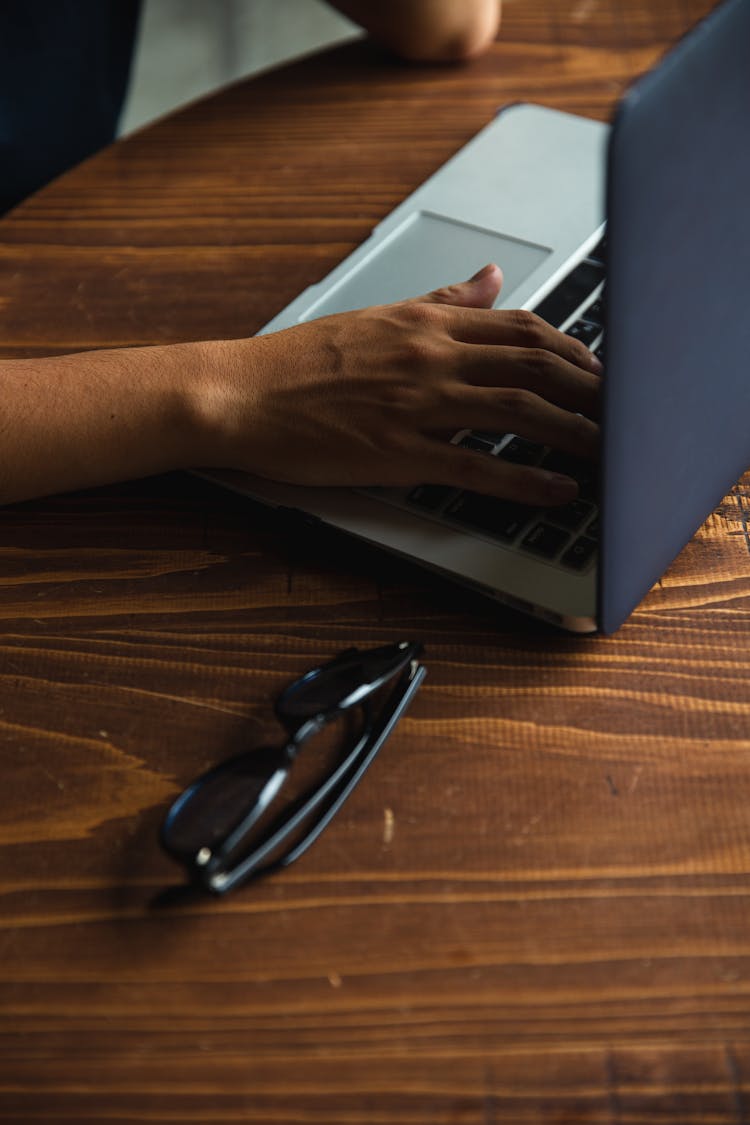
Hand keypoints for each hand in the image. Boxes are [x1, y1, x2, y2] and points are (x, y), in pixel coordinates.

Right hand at [201, 264, 600, 505]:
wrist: (239, 394)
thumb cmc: (300, 363)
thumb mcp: (379, 319)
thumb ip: (442, 301)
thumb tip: (491, 276)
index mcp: (426, 324)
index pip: (523, 329)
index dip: (575, 352)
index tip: (602, 373)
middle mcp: (431, 356)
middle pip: (536, 365)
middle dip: (593, 390)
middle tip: (627, 413)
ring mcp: (417, 404)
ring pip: (519, 412)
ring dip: (577, 433)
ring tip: (611, 453)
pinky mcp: (399, 451)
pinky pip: (478, 467)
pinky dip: (526, 480)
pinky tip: (556, 490)